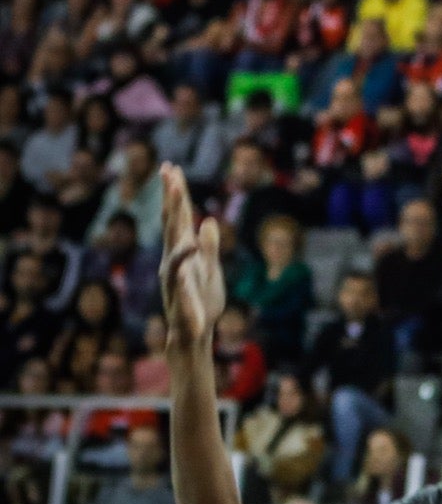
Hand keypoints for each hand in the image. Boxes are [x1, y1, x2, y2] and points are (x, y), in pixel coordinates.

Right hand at [160, 164, 225, 350]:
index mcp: (183, 252)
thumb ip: (210, 247)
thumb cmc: (201, 303)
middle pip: (172, 224)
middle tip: (168, 171)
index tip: (172, 167)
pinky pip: (180, 279)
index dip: (176, 194)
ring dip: (176, 221)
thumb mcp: (211, 270)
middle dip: (171, 198)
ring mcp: (175, 278)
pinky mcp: (180, 297)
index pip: (179, 218)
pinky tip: (189, 249)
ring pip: (174, 245)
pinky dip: (183, 265)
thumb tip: (209, 221)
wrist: (194, 336)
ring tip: (180, 198)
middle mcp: (174, 260)